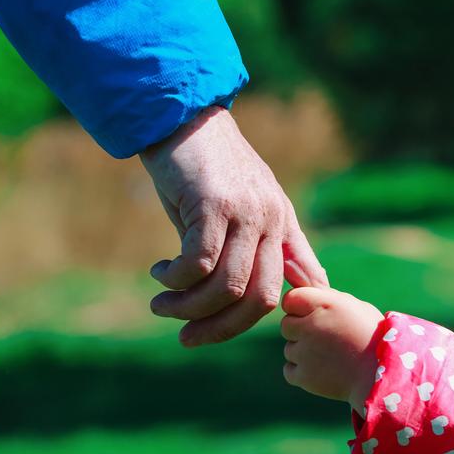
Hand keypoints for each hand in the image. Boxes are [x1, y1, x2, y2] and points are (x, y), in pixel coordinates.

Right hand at [139, 106, 328, 345]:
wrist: (180, 116)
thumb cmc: (205, 168)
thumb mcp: (238, 210)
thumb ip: (257, 248)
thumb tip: (279, 297)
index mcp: (283, 224)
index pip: (294, 286)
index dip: (267, 319)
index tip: (226, 331)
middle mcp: (272, 220)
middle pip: (259, 299)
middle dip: (221, 329)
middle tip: (187, 337)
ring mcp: (245, 212)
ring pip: (227, 286)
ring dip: (189, 307)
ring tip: (162, 304)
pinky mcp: (213, 204)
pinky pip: (199, 263)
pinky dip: (175, 280)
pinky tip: (160, 273)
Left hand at [280, 286, 383, 409]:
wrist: (383, 374)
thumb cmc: (373, 337)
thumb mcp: (355, 307)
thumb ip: (328, 299)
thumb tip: (308, 293)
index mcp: (323, 304)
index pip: (290, 299)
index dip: (299, 307)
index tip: (313, 316)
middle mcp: (310, 326)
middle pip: (286, 324)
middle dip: (300, 330)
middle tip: (324, 339)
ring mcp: (304, 352)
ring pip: (289, 348)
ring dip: (303, 352)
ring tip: (330, 356)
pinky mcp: (303, 376)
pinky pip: (289, 370)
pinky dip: (301, 372)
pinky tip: (322, 370)